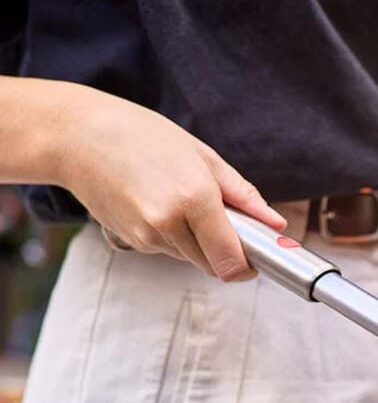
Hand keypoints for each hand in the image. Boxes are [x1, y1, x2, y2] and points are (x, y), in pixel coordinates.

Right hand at [55, 84, 284, 280]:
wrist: (76, 137)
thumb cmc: (142, 136)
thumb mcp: (203, 156)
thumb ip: (243, 196)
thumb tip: (276, 224)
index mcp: (194, 197)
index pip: (232, 260)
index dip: (249, 266)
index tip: (257, 259)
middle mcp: (170, 223)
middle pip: (215, 266)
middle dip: (227, 252)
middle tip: (225, 222)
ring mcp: (148, 236)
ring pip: (193, 259)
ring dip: (200, 242)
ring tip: (182, 201)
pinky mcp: (133, 242)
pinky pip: (170, 251)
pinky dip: (175, 237)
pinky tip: (159, 204)